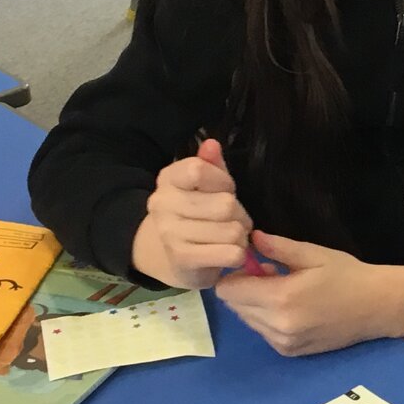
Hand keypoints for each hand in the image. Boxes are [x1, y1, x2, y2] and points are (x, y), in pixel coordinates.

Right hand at [131, 138, 254, 289]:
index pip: (200, 169)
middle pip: (225, 204)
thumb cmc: (195, 215)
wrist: (170, 257)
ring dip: (240, 237)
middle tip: (233, 221)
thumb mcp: (204, 186)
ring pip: (232, 231)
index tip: (224, 192)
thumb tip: (212, 144)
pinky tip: (227, 254)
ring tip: (229, 238)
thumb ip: (211, 166)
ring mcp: (170, 233)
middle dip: (240, 215)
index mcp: (168, 179)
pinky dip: (238, 255)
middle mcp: (162, 203)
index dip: (224, 182)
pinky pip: (231, 253)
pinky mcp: (182, 259)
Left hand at [215, 231, 403, 356]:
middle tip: (273, 275)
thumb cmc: (348, 274)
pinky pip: (263, 332)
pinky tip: (293, 309)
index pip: (228, 291)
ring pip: (247, 320)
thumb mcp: (313, 253)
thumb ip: (277, 247)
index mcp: (281, 298)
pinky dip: (268, 319)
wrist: (378, 307)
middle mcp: (277, 325)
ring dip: (255, 305)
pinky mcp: (289, 352)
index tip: (256, 264)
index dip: (236, 274)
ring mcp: (283, 342)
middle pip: (234, 306)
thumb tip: (250, 239)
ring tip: (285, 292)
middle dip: (245, 289)